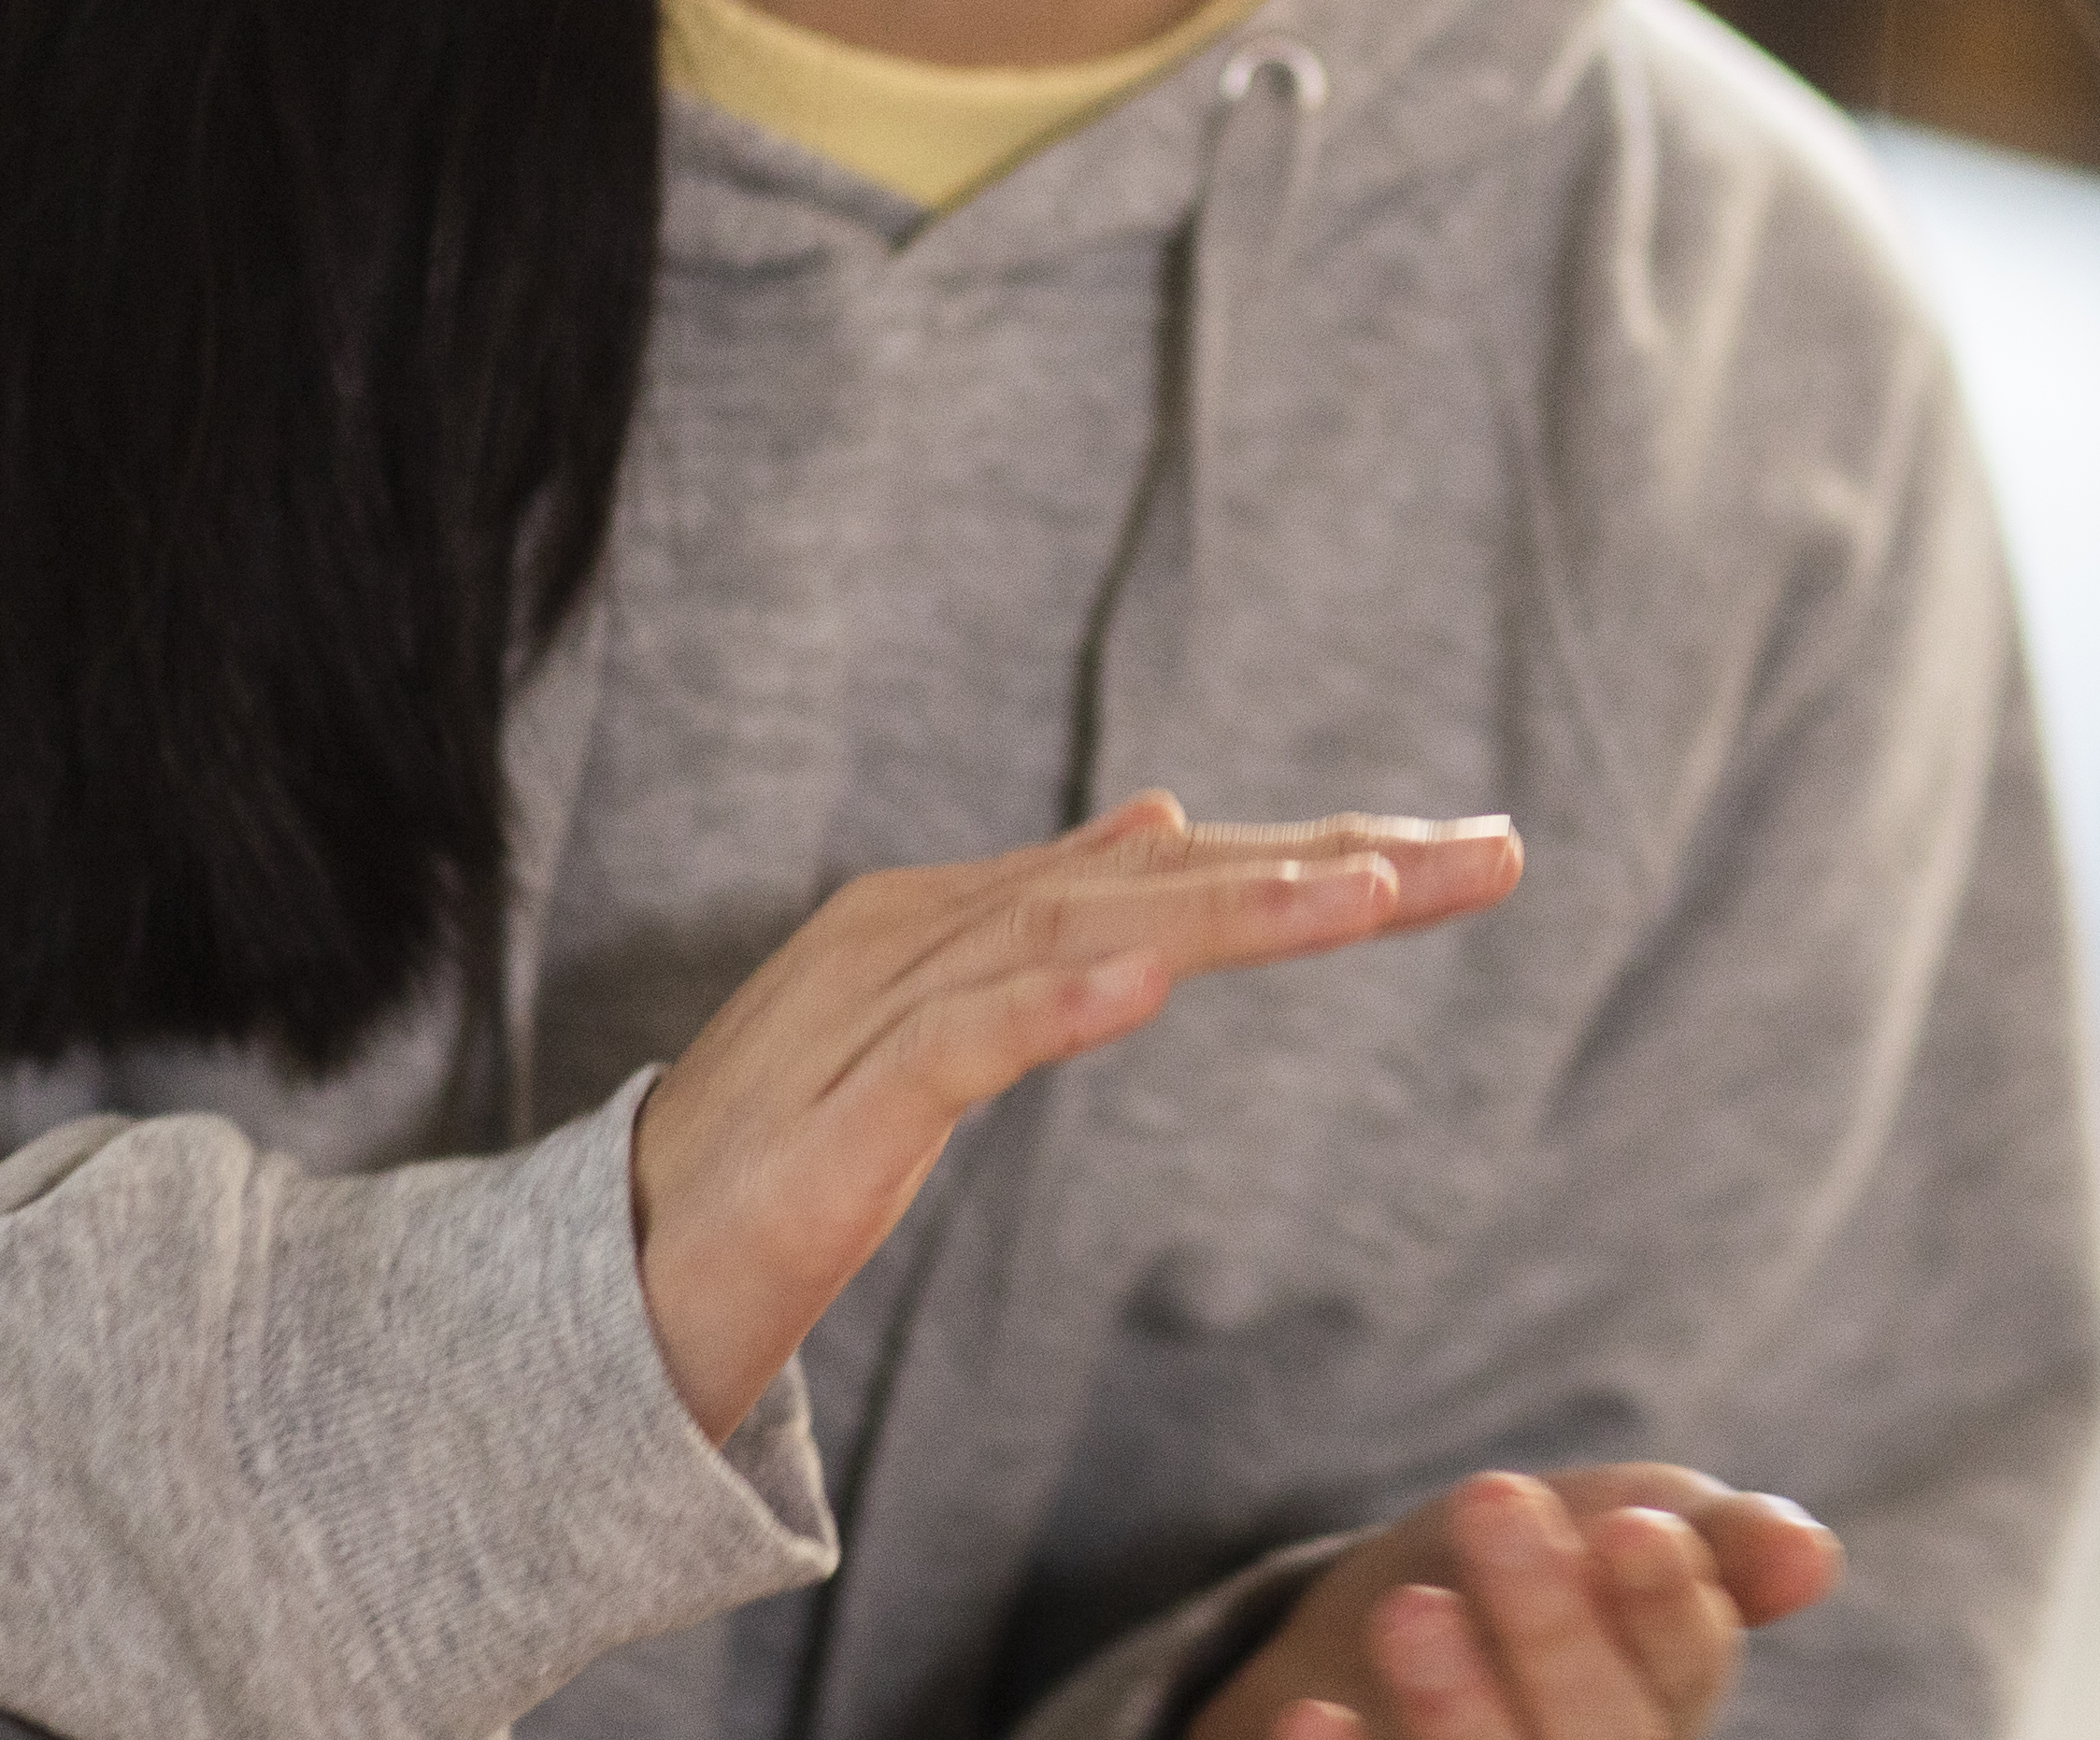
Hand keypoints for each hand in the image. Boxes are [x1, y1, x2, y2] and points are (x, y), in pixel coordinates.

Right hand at [629, 791, 1521, 1440]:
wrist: (608, 1281)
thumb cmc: (780, 1159)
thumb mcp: (938, 1018)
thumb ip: (1047, 919)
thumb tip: (1163, 818)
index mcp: (968, 908)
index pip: (1184, 867)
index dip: (1329, 854)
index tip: (1474, 854)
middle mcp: (932, 925)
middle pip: (1166, 876)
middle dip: (1338, 861)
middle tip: (1491, 853)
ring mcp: (881, 1007)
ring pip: (1089, 931)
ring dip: (1239, 907)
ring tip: (1377, 890)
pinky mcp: (842, 1110)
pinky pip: (967, 1039)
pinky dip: (1063, 999)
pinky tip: (1156, 976)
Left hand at [1193, 1467, 1845, 1739]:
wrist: (1387, 1646)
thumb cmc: (1539, 1572)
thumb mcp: (1629, 1528)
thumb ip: (1716, 1543)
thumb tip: (1812, 1555)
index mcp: (1660, 1707)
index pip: (1686, 1667)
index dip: (1667, 1605)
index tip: (1634, 1525)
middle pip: (1603, 1736)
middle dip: (1554, 1626)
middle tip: (1492, 1496)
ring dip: (1463, 1713)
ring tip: (1410, 1608)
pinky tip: (1308, 1717)